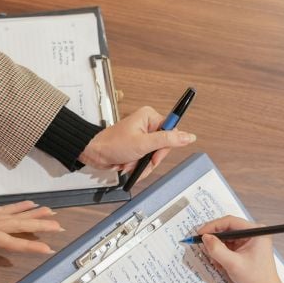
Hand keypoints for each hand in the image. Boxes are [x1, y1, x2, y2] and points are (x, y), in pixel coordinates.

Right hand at [0, 189, 62, 253]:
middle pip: (18, 229)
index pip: (10, 241)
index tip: (46, 249)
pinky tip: (31, 205)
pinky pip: (6, 210)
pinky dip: (20, 207)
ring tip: (52, 216)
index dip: (28, 245)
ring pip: (15, 220)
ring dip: (34, 218)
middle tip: (60, 228)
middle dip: (39, 229)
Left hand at [78, 105, 195, 176]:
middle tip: (140, 160)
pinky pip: (145, 160)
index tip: (156, 154)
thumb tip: (189, 136)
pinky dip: (138, 166)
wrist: (94, 154)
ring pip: (154, 156)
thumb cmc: (112, 145)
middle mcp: (147, 125)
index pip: (171, 131)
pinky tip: (129, 165)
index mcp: (149, 117)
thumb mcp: (143, 144)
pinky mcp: (136, 147)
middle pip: (163, 147)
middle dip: (150, 158)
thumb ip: (167, 140)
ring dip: (142, 164)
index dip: (164, 146)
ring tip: (130, 163)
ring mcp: (142, 137)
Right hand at [196, 216, 283, 282]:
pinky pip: (229, 246)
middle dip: (215, 239)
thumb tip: (205, 237)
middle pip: (227, 229)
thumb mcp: (232, 264)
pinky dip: (222, 253)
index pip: (230, 222)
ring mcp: (250, 241)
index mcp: (256, 231)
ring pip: (226, 238)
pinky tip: (221, 263)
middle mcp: (254, 233)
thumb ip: (217, 249)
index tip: (200, 234)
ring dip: (218, 248)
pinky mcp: (246, 249)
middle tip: (204, 248)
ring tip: (216, 261)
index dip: (213, 226)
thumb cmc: (254, 278)